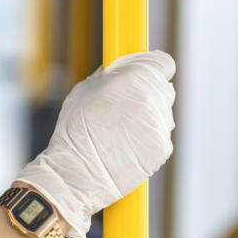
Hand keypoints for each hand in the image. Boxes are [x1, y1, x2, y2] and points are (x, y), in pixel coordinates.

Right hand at [14, 50, 175, 237]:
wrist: (75, 174)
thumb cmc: (73, 132)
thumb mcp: (83, 91)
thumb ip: (110, 76)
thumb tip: (122, 69)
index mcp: (133, 78)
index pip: (163, 63)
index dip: (153, 68)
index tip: (145, 74)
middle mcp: (152, 98)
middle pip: (163, 88)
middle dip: (147, 94)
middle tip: (124, 107)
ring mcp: (160, 124)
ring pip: (163, 114)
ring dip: (148, 117)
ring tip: (120, 132)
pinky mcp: (163, 148)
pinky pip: (160, 136)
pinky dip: (147, 139)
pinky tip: (126, 146)